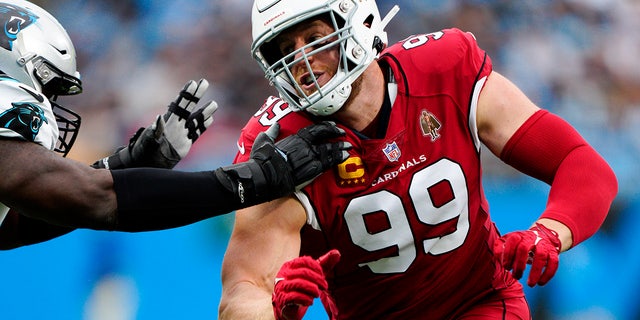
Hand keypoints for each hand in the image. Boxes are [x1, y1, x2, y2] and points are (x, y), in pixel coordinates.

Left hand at [92, 79, 216, 168]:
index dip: (186, 94)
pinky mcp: (185, 144)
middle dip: (196, 95)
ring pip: (195, 120)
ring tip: (214, 104)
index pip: (179, 104)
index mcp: (168, 122)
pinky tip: (211, 119)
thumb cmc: (144, 151)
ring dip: (205, 112)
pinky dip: (203, 126)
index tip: (193, 83)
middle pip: (188, 107)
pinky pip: (196, 133)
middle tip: (204, 82)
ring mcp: (182, 134)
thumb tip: (159, 118)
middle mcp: (176, 125)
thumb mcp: (148, 141)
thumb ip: (156, 130)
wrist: (146, 164)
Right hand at [251, 121, 350, 193]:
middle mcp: (305, 146)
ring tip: (348, 147)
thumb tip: (275, 126)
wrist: (265, 177)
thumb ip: (272, 133)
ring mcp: (310, 158)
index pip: (314, 129)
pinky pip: (328, 163)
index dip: (325, 126)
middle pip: (325, 138)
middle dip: (335, 135)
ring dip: (339, 148)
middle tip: (343, 134)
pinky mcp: (312, 170)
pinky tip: (344, 157)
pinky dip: (337, 159)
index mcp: (295, 139)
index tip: (333, 125)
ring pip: (329, 151)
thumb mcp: (264, 141)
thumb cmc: (262, 160)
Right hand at [272, 250, 340, 319]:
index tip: (323, 275)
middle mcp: (283, 274)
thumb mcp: (314, 274)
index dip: (317, 268)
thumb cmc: (303, 286)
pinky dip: (306, 299)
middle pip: (303, 272)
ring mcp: (281, 286)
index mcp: (290, 265)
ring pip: (299, 284)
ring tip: (318, 294)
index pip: (305, 261)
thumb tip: (337, 253)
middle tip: (325, 287)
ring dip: (313, 289)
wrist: (290, 306)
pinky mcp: (282, 299)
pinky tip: (310, 301)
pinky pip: (295, 296)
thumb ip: (324, 263)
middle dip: (318, 280)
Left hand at [494, 223, 560, 286]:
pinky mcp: (553, 252)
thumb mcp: (507, 243)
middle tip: (516, 276)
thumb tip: (501, 260)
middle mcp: (531, 238)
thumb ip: (500, 249)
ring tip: (530, 284)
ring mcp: (543, 245)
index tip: (507, 267)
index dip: (508, 255)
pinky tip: (540, 283)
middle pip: (524, 248)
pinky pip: (553, 263)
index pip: (512, 241)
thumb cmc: (519, 244)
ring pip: (540, 256)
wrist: (540, 236)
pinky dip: (548, 274)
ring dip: (535, 272)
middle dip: (519, 265)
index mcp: (518, 235)